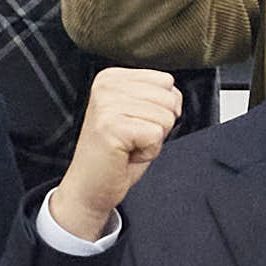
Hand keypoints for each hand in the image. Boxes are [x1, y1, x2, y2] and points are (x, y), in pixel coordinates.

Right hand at [52, 61, 183, 241]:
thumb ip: (155, 97)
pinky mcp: (111, 126)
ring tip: (128, 146)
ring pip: (165, 117)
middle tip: (132, 138)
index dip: (161, 109)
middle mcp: (106, 86)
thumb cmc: (116, 155)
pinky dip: (149, 152)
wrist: (89, 187)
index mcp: (111, 78)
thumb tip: (176, 95)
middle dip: (159, 125)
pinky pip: (156, 135)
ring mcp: (107, 105)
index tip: (135, 124)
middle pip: (169, 98)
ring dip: (153, 140)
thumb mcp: (138, 115)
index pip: (165, 81)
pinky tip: (126, 154)